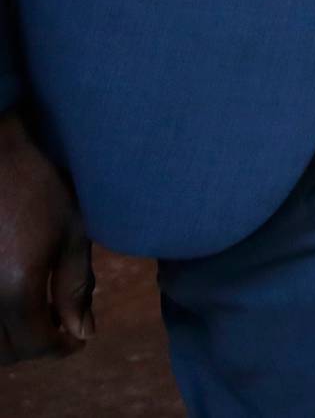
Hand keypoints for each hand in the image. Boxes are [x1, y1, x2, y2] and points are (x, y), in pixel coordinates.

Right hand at [0, 112, 90, 361]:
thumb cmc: (38, 187)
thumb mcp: (72, 235)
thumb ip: (75, 288)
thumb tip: (81, 334)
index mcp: (16, 287)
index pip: (36, 345)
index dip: (61, 347)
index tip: (78, 337)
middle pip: (5, 352)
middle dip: (35, 347)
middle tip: (58, 327)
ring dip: (10, 341)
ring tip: (34, 316)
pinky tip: (10, 304)